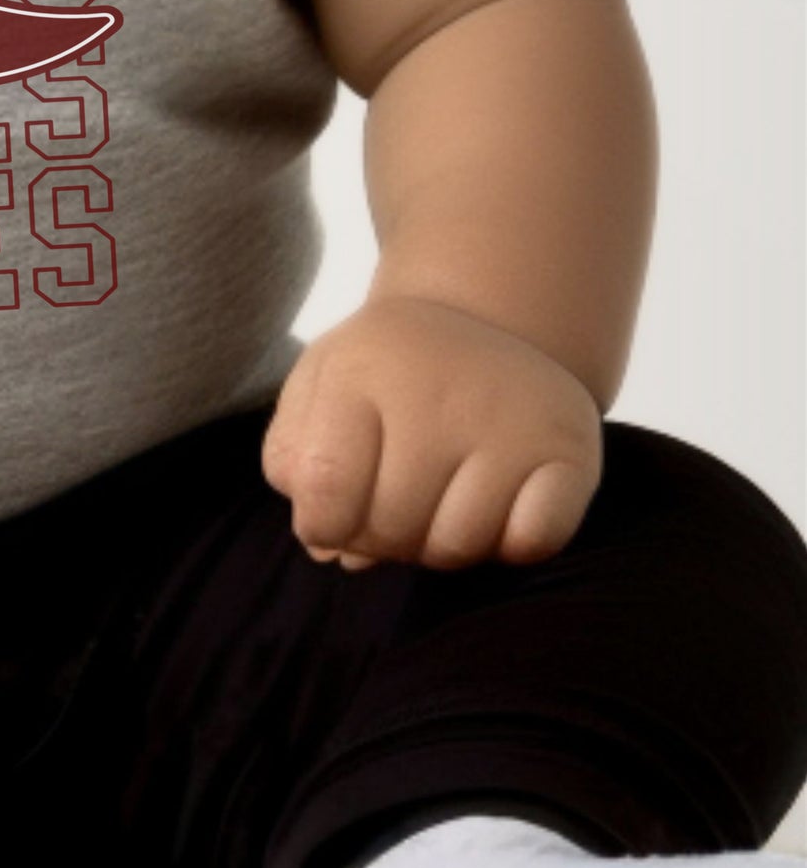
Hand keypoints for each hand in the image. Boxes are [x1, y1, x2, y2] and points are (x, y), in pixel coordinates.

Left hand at [260, 293, 602, 572]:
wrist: (488, 320)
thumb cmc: (388, 372)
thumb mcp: (321, 386)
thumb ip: (297, 461)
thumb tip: (327, 548)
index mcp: (361, 371)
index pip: (324, 486)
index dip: (321, 524)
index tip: (329, 518)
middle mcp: (438, 393)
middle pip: (392, 526)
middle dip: (380, 540)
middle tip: (391, 507)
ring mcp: (511, 421)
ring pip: (458, 546)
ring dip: (440, 546)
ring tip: (438, 501)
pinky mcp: (570, 452)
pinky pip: (532, 543)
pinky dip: (510, 543)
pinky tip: (496, 504)